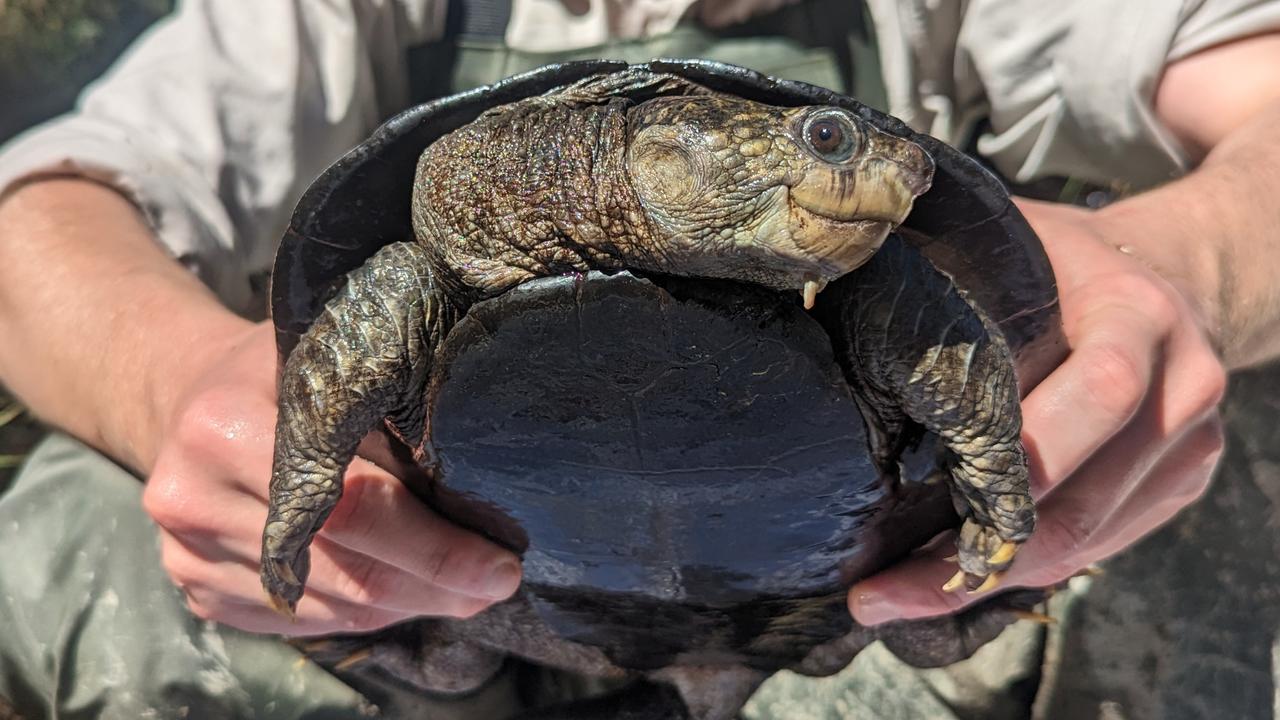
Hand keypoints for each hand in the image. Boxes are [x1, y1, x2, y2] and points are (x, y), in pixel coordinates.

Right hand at [142, 322, 521, 635]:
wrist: (189, 390)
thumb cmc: (283, 367)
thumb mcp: (330, 354)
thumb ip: (388, 399)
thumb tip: (487, 468)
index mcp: (227, 426)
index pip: (352, 506)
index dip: (435, 546)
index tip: (500, 563)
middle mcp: (192, 496)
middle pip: (344, 568)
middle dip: (435, 584)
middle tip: (497, 583)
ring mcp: (186, 552)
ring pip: (328, 606)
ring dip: (406, 604)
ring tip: (465, 591)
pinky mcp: (195, 587)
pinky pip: (299, 623)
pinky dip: (362, 614)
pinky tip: (404, 593)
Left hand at [849, 197, 1225, 624]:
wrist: (1170, 274)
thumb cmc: (1063, 259)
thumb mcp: (1021, 242)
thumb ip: (959, 273)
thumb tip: (838, 292)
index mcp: (1137, 314)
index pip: (1094, 392)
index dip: (1010, 460)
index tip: (916, 504)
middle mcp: (1181, 384)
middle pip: (1079, 501)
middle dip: (974, 557)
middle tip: (881, 593)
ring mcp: (1189, 443)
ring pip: (1086, 540)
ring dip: (989, 577)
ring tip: (898, 597)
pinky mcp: (1181, 483)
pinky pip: (1099, 544)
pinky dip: (1026, 568)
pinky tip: (957, 577)